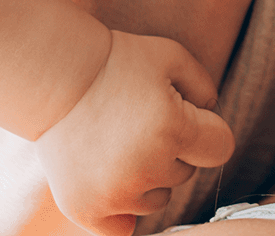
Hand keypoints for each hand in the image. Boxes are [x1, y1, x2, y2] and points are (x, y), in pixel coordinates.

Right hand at [36, 30, 234, 235]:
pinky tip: (112, 181)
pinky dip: (121, 211)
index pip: (220, 148)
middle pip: (186, 174)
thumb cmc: (117, 62)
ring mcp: (114, 193)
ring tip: (117, 142)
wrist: (54, 76)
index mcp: (173, 129)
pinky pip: (123, 228)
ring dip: (146, 177)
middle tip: (138, 122)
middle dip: (172, 150)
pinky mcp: (85, 210)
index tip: (185, 115)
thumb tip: (211, 116)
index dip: (206, 129)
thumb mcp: (171, 56)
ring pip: (156, 200)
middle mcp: (146, 168)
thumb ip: (205, 88)